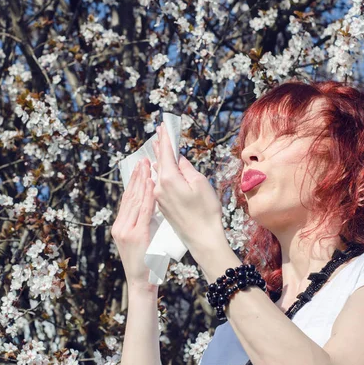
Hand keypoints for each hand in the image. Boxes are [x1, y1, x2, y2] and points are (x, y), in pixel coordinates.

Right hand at [111, 158, 157, 292]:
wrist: (142, 283)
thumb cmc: (146, 263)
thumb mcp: (140, 241)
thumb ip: (142, 224)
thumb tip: (152, 206)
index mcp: (120, 226)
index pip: (126, 199)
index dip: (132, 182)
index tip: (138, 168)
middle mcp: (120, 226)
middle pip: (129, 196)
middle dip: (136, 176)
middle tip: (142, 159)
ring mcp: (127, 230)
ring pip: (135, 200)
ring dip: (141, 181)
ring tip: (146, 166)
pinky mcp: (136, 235)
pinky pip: (143, 211)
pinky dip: (147, 196)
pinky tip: (151, 184)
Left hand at [151, 122, 226, 257]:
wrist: (202, 239)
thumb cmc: (206, 211)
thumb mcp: (200, 184)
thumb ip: (187, 169)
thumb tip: (178, 159)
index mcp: (169, 179)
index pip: (165, 153)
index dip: (165, 138)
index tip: (163, 126)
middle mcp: (159, 187)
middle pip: (159, 162)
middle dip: (160, 146)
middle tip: (159, 132)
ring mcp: (159, 197)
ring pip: (158, 173)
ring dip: (159, 159)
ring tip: (157, 146)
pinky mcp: (162, 206)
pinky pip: (159, 184)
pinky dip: (161, 173)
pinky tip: (160, 168)